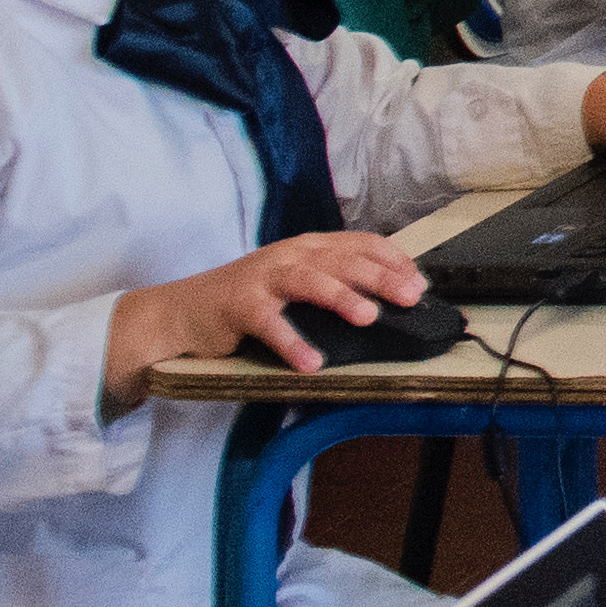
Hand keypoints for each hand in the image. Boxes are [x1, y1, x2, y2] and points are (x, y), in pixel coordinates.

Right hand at [102, 230, 436, 401]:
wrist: (184, 310)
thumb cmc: (250, 298)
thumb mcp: (296, 281)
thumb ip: (334, 282)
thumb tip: (389, 300)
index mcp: (309, 247)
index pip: (360, 244)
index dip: (393, 260)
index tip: (421, 282)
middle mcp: (289, 256)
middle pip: (342, 261)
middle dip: (380, 277)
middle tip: (410, 297)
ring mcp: (262, 278)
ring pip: (309, 281)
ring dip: (341, 297)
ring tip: (368, 317)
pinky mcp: (238, 305)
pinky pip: (269, 324)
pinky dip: (292, 343)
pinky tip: (311, 363)